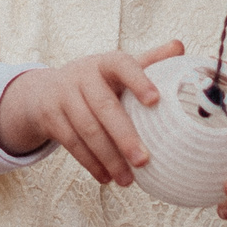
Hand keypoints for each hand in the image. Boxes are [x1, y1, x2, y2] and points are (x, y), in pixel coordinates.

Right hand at [0, 39, 185, 185]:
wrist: (46, 91)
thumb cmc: (97, 82)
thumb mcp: (118, 69)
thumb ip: (149, 61)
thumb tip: (180, 45)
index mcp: (105, 62)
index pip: (122, 65)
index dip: (138, 81)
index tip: (155, 101)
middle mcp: (82, 75)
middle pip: (104, 107)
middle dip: (124, 136)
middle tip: (144, 160)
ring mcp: (63, 95)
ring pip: (87, 130)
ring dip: (108, 158)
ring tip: (128, 180)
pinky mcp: (51, 117)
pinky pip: (71, 143)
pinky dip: (90, 163)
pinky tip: (106, 177)